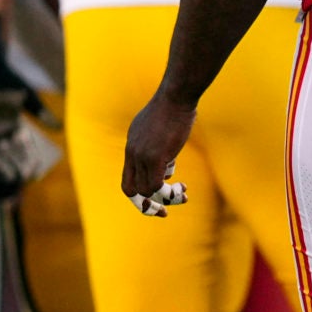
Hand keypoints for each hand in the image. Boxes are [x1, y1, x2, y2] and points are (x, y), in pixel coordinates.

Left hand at [120, 96, 194, 217]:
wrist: (175, 98)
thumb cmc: (172, 110)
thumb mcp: (158, 130)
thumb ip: (157, 149)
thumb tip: (166, 165)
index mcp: (131, 147)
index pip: (128, 179)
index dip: (139, 194)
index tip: (156, 201)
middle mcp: (132, 153)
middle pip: (131, 190)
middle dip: (146, 206)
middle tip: (164, 212)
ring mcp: (141, 156)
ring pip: (146, 191)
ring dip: (166, 199)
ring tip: (183, 194)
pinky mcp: (155, 157)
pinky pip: (156, 186)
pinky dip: (169, 194)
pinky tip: (183, 189)